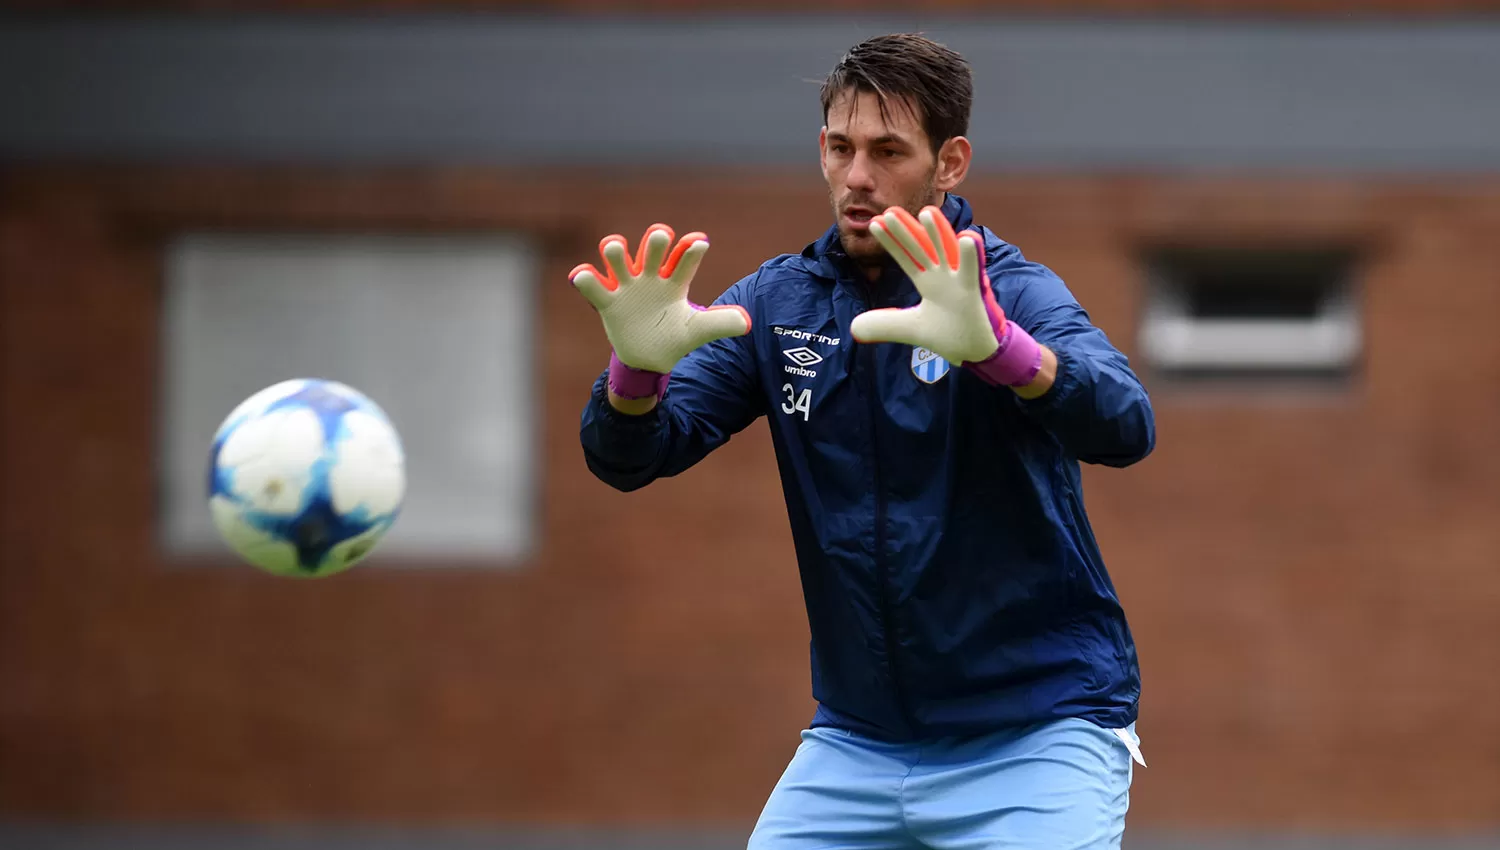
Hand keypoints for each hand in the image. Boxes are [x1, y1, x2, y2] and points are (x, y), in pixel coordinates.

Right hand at [571, 224, 751, 397]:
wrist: (648, 358)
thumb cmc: (674, 335)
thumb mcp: (697, 331)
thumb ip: (720, 323)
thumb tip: (747, 322)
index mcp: (675, 281)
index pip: (684, 260)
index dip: (690, 251)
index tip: (700, 243)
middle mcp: (651, 277)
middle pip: (651, 251)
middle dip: (655, 242)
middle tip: (661, 236)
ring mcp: (627, 287)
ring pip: (618, 260)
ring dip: (616, 252)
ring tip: (617, 248)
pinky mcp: (607, 302)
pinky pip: (593, 287)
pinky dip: (586, 279)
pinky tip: (582, 275)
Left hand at [852, 205, 1043, 387]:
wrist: (976, 352)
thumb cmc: (949, 333)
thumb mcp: (910, 328)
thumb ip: (884, 325)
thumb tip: (854, 327)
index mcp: (928, 281)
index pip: (906, 257)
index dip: (891, 242)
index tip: (874, 223)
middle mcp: (943, 276)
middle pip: (922, 249)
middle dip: (906, 231)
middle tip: (889, 211)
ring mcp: (960, 281)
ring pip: (948, 252)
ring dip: (938, 232)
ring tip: (927, 212)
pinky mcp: (976, 292)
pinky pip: (973, 271)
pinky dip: (971, 255)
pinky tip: (967, 237)